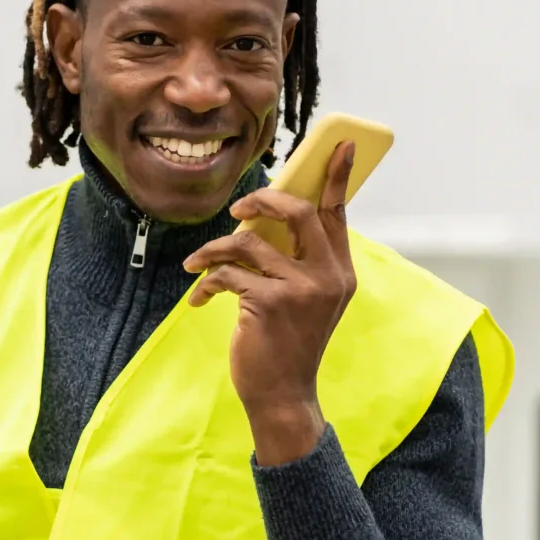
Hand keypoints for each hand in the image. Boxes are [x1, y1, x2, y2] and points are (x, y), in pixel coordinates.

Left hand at [183, 139, 357, 465]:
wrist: (281, 396)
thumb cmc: (287, 344)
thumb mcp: (304, 300)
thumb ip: (297, 261)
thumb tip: (265, 219)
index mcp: (341, 272)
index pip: (338, 213)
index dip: (337, 176)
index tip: (342, 142)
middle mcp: (329, 277)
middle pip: (298, 212)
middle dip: (262, 202)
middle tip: (238, 210)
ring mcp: (302, 290)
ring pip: (250, 243)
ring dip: (215, 250)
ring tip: (197, 265)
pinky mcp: (271, 303)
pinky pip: (229, 274)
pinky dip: (207, 283)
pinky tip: (199, 299)